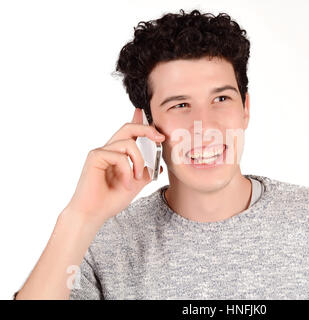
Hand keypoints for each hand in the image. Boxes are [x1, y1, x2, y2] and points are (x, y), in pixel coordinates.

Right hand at [65, 108, 164, 223]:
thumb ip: (145, 174)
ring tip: (135, 179)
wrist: (93, 214)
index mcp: (117, 154)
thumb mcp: (135, 185)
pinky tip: (125, 183)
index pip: (128, 133)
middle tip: (160, 138)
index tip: (142, 111)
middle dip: (147, 129)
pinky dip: (127, 171)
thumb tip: (159, 167)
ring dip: (138, 161)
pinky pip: (120, 156)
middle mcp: (108, 149)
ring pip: (128, 143)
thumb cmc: (110, 201)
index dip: (137, 120)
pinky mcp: (95, 157)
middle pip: (128, 128)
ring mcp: (100, 152)